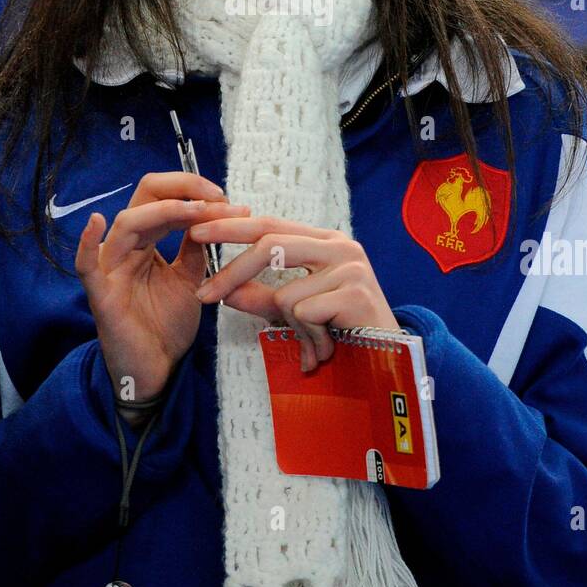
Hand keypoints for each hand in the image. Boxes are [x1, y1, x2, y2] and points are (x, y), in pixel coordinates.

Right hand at [75, 172, 249, 402]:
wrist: (158, 370)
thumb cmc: (167, 325)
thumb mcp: (190, 278)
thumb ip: (194, 248)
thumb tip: (211, 215)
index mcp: (145, 242)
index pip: (162, 198)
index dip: (193, 191)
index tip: (226, 199)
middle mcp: (126, 248)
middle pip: (145, 198)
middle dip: (183, 190)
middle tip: (218, 197)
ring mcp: (111, 269)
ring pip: (128, 223)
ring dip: (165, 211)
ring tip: (198, 211)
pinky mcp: (101, 295)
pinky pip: (86, 266)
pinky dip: (87, 242)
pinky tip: (97, 221)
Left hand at [187, 214, 400, 371]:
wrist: (391, 361)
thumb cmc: (341, 331)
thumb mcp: (295, 310)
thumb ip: (262, 296)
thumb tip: (223, 290)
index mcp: (324, 240)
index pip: (269, 224)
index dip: (231, 226)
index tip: (195, 233)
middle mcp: (340, 245)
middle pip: (270, 246)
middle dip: (232, 271)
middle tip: (204, 295)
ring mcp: (351, 267)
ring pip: (286, 293)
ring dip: (290, 327)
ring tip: (314, 345)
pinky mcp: (357, 293)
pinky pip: (305, 314)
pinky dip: (309, 337)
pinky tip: (330, 346)